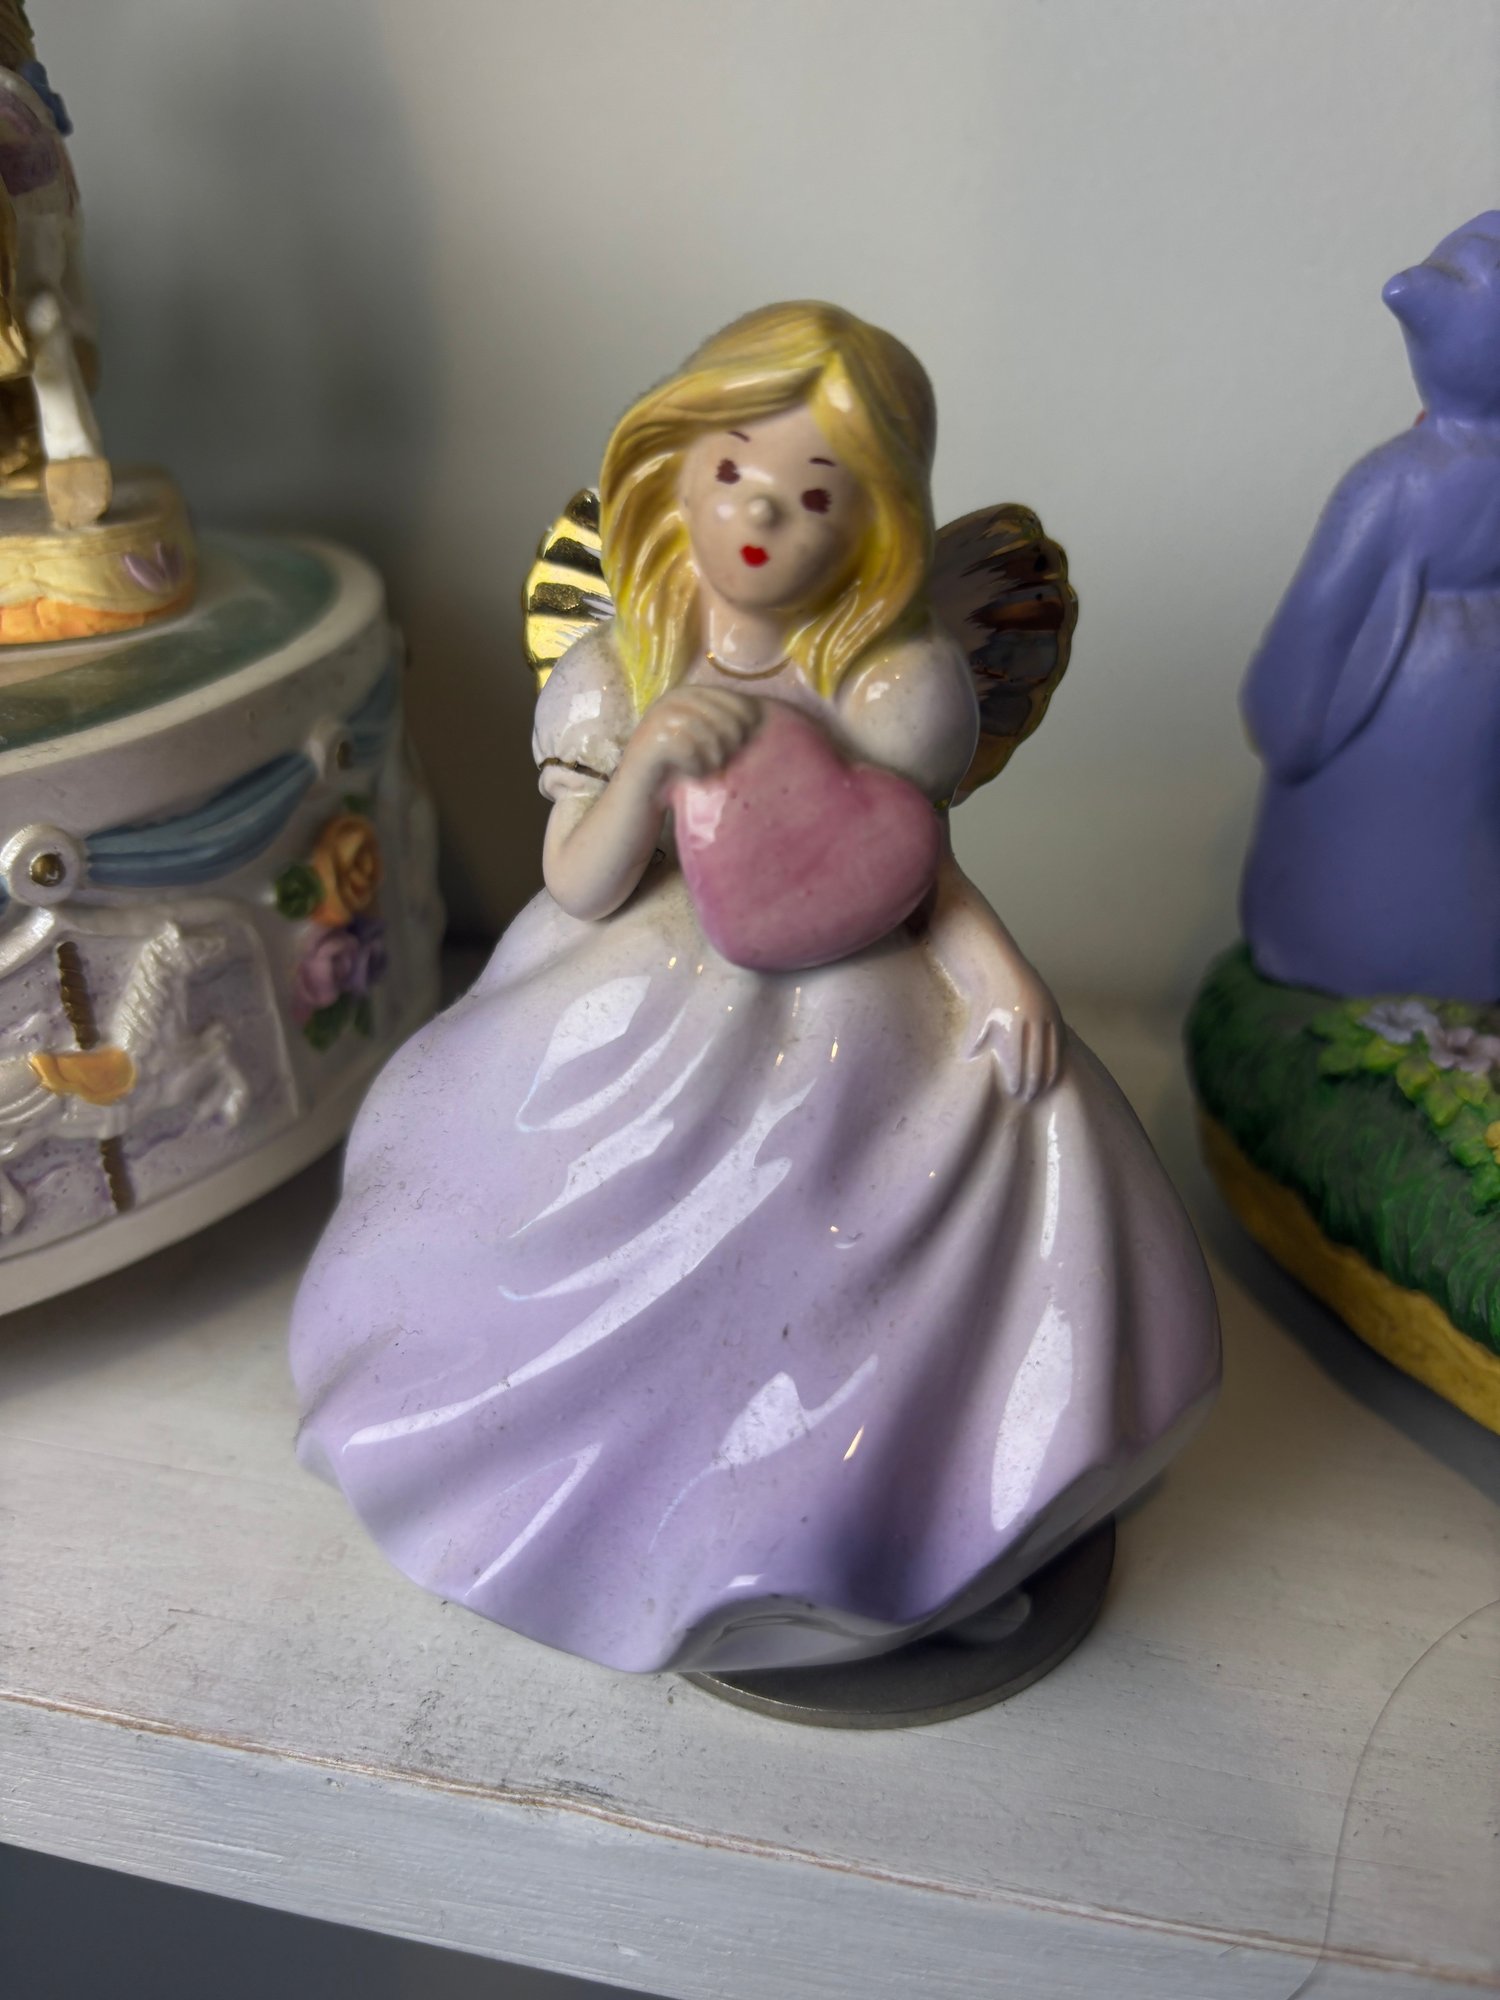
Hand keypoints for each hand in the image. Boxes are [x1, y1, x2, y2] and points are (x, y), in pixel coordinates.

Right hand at [620, 687, 761, 800]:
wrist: (638, 797)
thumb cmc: (677, 770)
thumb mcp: (701, 740)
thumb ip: (723, 724)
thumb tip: (765, 716)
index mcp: (686, 694)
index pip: (729, 697)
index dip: (745, 717)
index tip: (749, 738)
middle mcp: (670, 701)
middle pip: (722, 715)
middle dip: (731, 740)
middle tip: (725, 760)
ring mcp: (658, 719)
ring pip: (707, 733)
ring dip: (715, 756)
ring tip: (711, 769)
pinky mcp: (651, 742)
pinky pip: (689, 750)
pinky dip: (697, 767)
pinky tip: (694, 776)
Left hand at [967, 966, 1063, 1100]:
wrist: (1001, 969)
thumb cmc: (986, 999)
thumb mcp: (978, 1021)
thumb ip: (976, 1041)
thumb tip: (968, 1059)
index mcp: (1011, 1028)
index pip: (1017, 1063)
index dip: (1017, 1080)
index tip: (1016, 1093)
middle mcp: (1031, 1024)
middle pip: (1036, 1062)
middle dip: (1033, 1083)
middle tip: (1030, 1097)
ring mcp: (1045, 1017)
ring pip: (1052, 1053)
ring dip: (1048, 1073)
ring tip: (1044, 1088)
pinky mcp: (1054, 1012)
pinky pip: (1060, 1040)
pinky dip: (1059, 1057)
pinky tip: (1055, 1070)